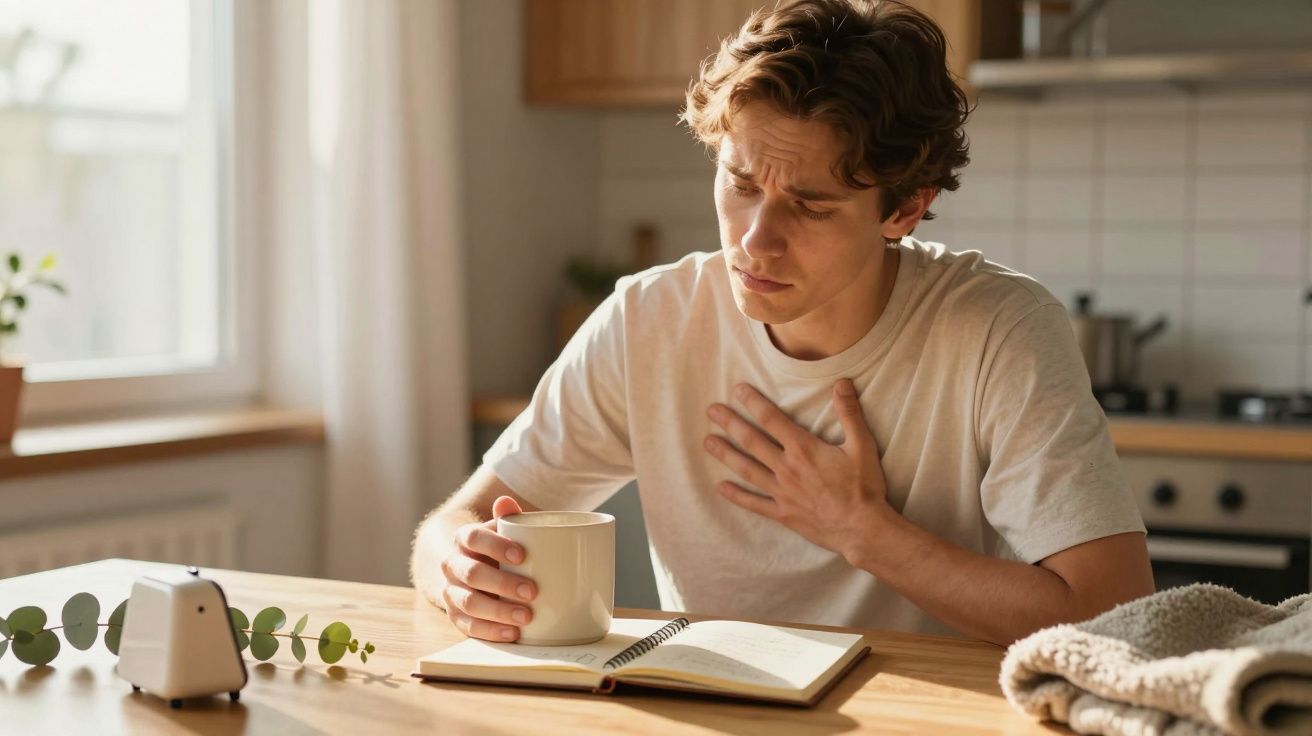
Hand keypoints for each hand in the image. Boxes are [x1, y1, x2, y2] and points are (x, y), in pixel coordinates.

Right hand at [440, 495, 537, 641]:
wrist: (472, 567)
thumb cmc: (498, 548)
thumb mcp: (503, 530)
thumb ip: (508, 518)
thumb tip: (506, 502)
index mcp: (463, 538)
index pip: (473, 538)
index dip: (496, 546)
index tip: (522, 556)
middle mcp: (452, 564)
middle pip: (472, 574)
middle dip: (502, 584)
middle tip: (532, 591)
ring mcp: (451, 592)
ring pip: (469, 603)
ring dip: (499, 611)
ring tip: (526, 617)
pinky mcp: (456, 616)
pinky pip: (469, 627)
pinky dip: (492, 631)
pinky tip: (513, 634)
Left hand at [703, 379, 890, 562]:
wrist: (862, 528)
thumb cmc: (864, 487)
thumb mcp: (862, 446)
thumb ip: (849, 413)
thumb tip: (842, 383)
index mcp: (803, 449)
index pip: (771, 419)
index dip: (753, 402)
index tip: (737, 390)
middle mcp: (786, 468)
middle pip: (751, 441)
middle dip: (730, 423)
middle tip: (711, 410)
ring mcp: (782, 492)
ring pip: (747, 469)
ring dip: (726, 454)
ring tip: (707, 442)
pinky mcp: (783, 513)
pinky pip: (754, 503)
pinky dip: (736, 496)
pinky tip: (720, 488)